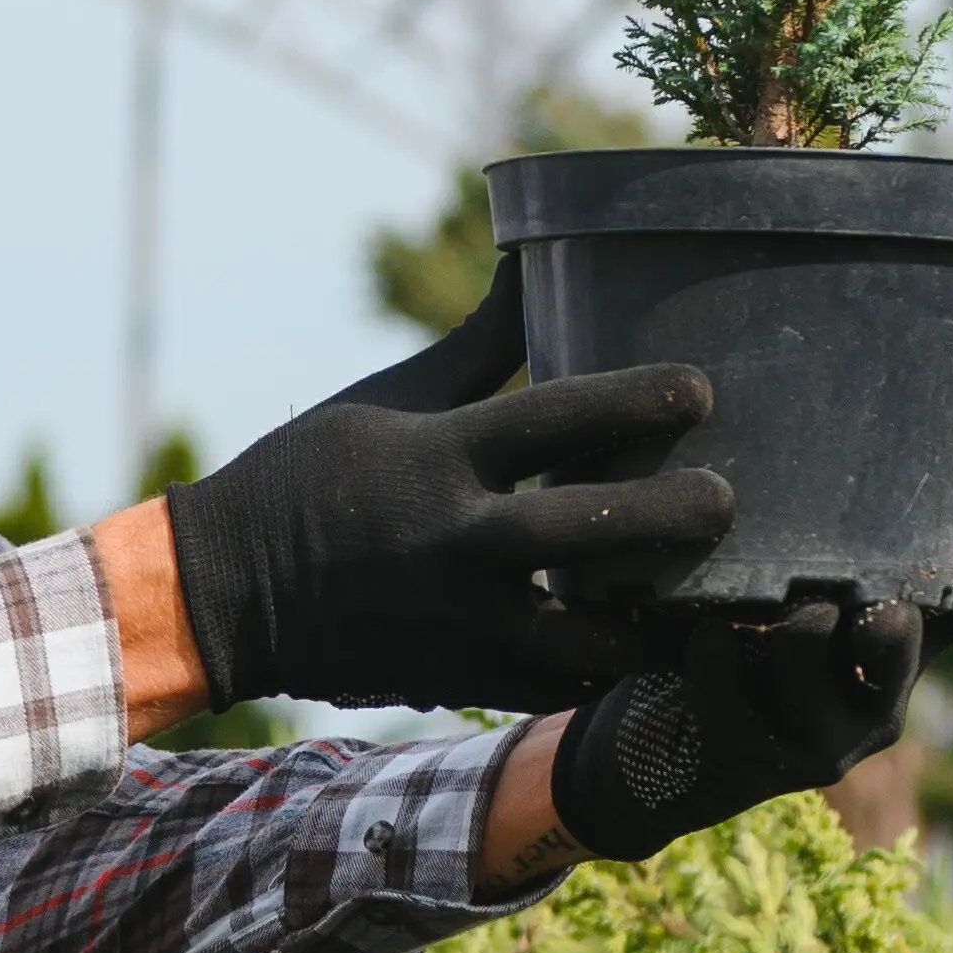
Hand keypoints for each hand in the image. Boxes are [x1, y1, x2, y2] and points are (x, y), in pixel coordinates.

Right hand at [163, 259, 734, 710]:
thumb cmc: (311, 479)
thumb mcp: (386, 397)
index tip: (701, 391)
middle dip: (670, 516)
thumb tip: (535, 265)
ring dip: (653, 620)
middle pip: (585, 530)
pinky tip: (653, 651)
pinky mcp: (457, 677)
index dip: (638, 401)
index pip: (554, 417)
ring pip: (584, 636)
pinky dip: (608, 671)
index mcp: (436, 456)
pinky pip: (556, 686)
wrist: (226, 593)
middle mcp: (452, 540)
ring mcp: (457, 621)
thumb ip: (475, 346)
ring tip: (710, 601)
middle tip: (726, 501)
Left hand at [539, 477, 952, 868]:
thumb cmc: (739, 637)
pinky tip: (695, 636)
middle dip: (889, 625)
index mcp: (910, 637)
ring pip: (807, 652)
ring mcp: (831, 737)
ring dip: (770, 614)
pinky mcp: (764, 763)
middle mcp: (884, 691)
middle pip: (904, 643)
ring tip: (744, 603)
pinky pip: (730, 684)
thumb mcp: (784, 586)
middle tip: (881, 609)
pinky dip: (708, 649)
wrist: (666, 750)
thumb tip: (796, 432)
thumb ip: (812, 545)